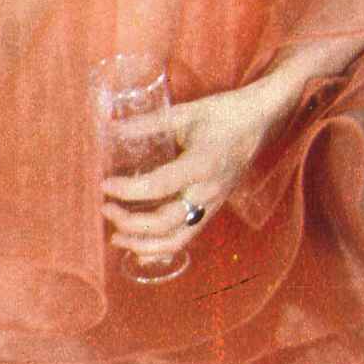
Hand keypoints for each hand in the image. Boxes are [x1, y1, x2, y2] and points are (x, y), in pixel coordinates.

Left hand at [100, 77, 288, 262]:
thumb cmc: (223, 113)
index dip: (128, 190)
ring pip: (177, 240)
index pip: (158, 186)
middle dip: (130, 222)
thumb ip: (148, 123)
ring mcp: (213, 204)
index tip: (104, 185)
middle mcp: (208, 191)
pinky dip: (162, 249)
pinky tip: (141, 251)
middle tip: (106, 208)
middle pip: (165, 223)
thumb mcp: (185, 112)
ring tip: (117, 237)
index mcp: (202, 164)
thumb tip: (111, 128)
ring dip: (144, 245)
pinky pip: (187, 237)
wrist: (258, 121)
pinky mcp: (213, 209)